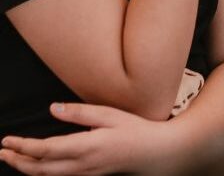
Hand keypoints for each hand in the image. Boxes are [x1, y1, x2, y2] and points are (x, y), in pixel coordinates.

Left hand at [0, 103, 177, 174]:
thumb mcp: (110, 114)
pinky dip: (41, 173)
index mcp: (86, 146)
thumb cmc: (135, 131)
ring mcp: (84, 174)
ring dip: (26, 169)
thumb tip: (53, 108)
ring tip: (12, 158)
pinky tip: (37, 166)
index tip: (8, 140)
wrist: (155, 153)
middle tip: (3, 151)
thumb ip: (80, 112)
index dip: (22, 146)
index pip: (44, 150)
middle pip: (39, 169)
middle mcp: (82, 165)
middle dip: (17, 161)